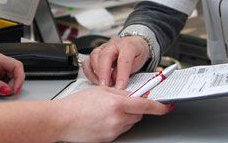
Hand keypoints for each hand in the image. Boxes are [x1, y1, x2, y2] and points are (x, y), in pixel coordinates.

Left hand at [0, 52, 24, 96]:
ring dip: (9, 86)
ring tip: (1, 93)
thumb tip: (6, 90)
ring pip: (11, 76)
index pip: (17, 66)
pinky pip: (4, 79)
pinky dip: (3, 87)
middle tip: (8, 94)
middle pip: (16, 72)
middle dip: (15, 84)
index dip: (19, 79)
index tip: (15, 90)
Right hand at [55, 86, 171, 141]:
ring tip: (107, 110)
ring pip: (129, 123)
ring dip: (125, 116)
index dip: (158, 106)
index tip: (165, 106)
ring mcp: (113, 131)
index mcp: (118, 104)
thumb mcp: (101, 89)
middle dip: (136, 108)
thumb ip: (120, 92)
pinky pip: (119, 131)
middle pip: (138, 115)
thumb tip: (132, 95)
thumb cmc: (77, 104)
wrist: (61, 120)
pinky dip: (116, 124)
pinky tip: (103, 119)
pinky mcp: (108, 140)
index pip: (146, 106)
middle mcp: (118, 119)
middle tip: (125, 102)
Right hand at [81, 36, 149, 88]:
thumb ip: (128, 71)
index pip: (124, 59)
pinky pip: (87, 61)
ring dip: (96, 73)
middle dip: (104, 73)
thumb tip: (117, 82)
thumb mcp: (138, 63)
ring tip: (102, 84)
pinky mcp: (96, 53)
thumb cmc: (137, 54)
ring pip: (94, 56)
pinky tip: (95, 80)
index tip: (120, 87)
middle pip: (105, 56)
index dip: (121, 74)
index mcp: (128, 45)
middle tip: (106, 86)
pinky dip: (89, 72)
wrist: (135, 44)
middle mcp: (114, 44)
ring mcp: (103, 47)